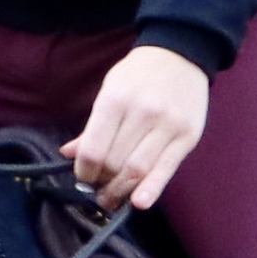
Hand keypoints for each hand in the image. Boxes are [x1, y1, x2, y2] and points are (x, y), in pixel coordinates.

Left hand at [66, 41, 212, 208]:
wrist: (181, 54)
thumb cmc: (139, 74)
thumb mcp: (109, 90)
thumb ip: (91, 126)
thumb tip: (68, 154)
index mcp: (116, 100)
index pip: (94, 149)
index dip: (84, 171)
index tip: (84, 176)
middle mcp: (142, 113)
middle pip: (115, 163)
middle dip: (102, 182)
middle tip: (99, 188)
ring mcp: (167, 125)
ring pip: (138, 170)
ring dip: (121, 190)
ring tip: (112, 198)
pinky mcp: (187, 136)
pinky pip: (167, 169)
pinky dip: (151, 189)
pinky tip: (139, 203)